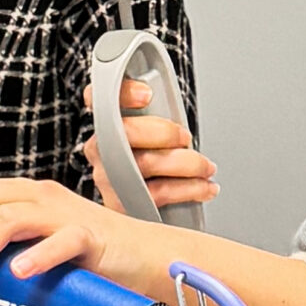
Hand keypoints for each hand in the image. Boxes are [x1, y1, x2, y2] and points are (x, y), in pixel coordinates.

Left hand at [0, 175, 136, 302]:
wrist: (143, 258)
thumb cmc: (85, 256)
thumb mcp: (32, 243)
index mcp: (18, 192)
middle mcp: (37, 195)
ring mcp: (64, 213)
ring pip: (5, 219)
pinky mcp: (91, 237)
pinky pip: (60, 240)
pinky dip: (35, 256)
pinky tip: (18, 273)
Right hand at [81, 76, 218, 211]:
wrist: (143, 213)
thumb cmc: (157, 166)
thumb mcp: (155, 134)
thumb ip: (158, 115)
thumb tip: (176, 105)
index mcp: (106, 123)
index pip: (99, 97)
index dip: (122, 93)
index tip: (148, 94)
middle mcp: (100, 149)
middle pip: (126, 131)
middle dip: (165, 132)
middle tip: (186, 138)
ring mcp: (107, 178)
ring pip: (146, 162)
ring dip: (187, 162)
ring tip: (206, 167)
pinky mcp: (121, 204)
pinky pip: (158, 192)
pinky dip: (190, 188)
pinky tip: (206, 187)